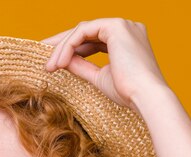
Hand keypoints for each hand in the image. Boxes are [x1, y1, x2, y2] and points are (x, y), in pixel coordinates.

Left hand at [41, 18, 168, 112]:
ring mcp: (122, 24)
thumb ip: (82, 66)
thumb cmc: (128, 93)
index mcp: (125, 40)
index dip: (71, 50)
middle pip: (85, 32)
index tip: (53, 64)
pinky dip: (68, 46)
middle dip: (62, 45)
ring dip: (62, 48)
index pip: (92, 40)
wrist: (146, 97)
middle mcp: (125, 27)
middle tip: (45, 61)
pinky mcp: (116, 26)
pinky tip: (60, 63)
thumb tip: (62, 62)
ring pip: (82, 30)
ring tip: (49, 67)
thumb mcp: (99, 78)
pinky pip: (83, 31)